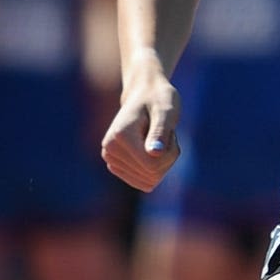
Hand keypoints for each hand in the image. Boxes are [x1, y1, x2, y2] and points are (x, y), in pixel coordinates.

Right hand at [102, 61, 180, 191]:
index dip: (170, 152)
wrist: (144, 95)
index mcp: (118, 136)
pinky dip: (156, 169)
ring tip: (157, 139)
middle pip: (152, 174)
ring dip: (163, 163)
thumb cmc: (158, 100)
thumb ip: (160, 131)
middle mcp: (109, 150)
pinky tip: (152, 149)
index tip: (169, 132)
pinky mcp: (116, 167)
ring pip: (150, 181)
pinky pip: (145, 183)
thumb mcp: (166, 111)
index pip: (152, 165)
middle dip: (167, 157)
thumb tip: (154, 153)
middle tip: (164, 133)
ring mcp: (111, 160)